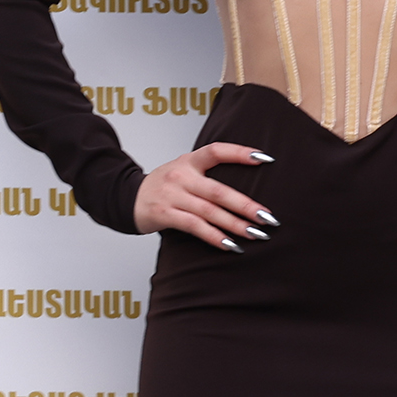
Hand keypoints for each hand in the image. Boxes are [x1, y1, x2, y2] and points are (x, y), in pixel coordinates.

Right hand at [134, 142, 275, 248]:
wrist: (128, 197)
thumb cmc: (164, 186)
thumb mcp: (183, 170)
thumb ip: (208, 174)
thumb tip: (246, 190)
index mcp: (188, 161)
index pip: (216, 151)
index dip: (240, 152)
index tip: (264, 158)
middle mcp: (181, 176)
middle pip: (219, 191)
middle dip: (246, 206)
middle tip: (268, 217)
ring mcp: (172, 196)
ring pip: (210, 211)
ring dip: (235, 225)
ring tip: (255, 234)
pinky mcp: (165, 214)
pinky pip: (194, 227)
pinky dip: (214, 237)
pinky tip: (230, 245)